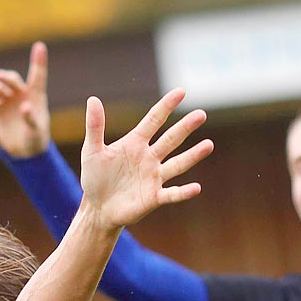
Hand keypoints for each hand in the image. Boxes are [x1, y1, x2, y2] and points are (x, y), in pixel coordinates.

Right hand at [0, 41, 51, 157]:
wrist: (24, 150)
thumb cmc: (35, 139)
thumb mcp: (36, 131)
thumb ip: (31, 119)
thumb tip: (24, 106)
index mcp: (36, 95)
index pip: (38, 75)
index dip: (38, 61)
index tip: (39, 46)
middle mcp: (21, 93)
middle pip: (10, 79)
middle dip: (0, 76)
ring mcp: (8, 100)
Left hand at [76, 88, 211, 233]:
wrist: (97, 208)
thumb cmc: (95, 178)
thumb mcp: (91, 151)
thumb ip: (95, 126)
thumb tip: (93, 99)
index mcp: (135, 143)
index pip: (154, 120)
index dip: (166, 106)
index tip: (181, 92)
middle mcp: (149, 157)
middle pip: (170, 139)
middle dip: (185, 127)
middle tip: (201, 114)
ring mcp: (154, 177)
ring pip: (177, 164)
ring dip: (192, 156)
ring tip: (208, 145)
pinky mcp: (154, 197)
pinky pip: (172, 194)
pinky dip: (183, 192)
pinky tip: (196, 188)